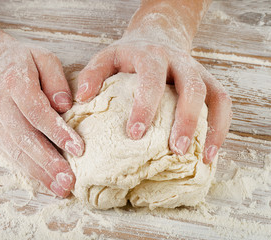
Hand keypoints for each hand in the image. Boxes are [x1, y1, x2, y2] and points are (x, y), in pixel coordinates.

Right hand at [0, 16, 83, 196]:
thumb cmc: (22, 61)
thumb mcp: (43, 58)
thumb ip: (56, 79)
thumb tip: (66, 106)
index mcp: (14, 82)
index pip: (37, 111)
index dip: (57, 132)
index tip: (78, 149)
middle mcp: (0, 105)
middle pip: (25, 137)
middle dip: (48, 162)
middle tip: (69, 180)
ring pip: (17, 151)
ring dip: (40, 172)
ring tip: (61, 188)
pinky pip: (13, 154)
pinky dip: (30, 170)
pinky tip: (47, 181)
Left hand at [75, 1, 231, 163]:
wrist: (158, 36)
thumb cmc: (129, 55)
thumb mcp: (107, 58)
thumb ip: (92, 74)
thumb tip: (80, 99)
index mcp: (151, 56)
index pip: (151, 80)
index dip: (145, 106)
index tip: (134, 134)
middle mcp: (179, 61)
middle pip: (191, 87)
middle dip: (185, 120)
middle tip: (175, 150)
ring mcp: (198, 71)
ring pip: (214, 96)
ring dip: (210, 128)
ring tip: (200, 158)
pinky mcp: (209, 82)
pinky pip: (223, 103)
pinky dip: (221, 128)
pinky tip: (210, 153)